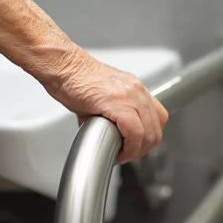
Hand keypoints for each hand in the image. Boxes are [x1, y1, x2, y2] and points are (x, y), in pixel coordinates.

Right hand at [43, 46, 168, 164]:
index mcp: (134, 88)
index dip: (149, 136)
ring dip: (136, 151)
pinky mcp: (118, 103)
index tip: (135, 146)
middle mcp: (136, 90)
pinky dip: (129, 148)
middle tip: (126, 154)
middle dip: (142, 148)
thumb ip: (110, 113)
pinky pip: (135, 133)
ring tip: (121, 155)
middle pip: (156, 128)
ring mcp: (130, 95)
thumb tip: (105, 133)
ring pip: (148, 133)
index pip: (158, 116)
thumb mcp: (101, 96)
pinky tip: (117, 152)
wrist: (64, 67)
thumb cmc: (75, 79)